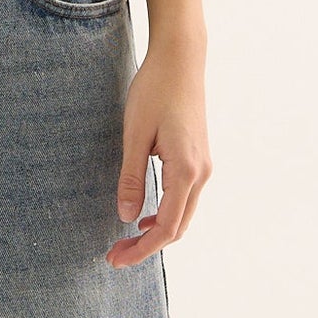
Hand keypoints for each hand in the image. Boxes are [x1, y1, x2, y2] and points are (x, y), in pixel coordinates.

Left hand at [109, 38, 210, 266]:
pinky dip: (166, 214)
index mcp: (185, 170)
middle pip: (178, 227)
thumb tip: (126, 216)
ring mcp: (203, 166)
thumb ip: (131, 178)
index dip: (142, 249)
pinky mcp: (198, 158)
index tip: (115, 258)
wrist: (181, 59)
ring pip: (183, 215)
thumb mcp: (134, 134)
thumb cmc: (155, 91)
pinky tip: (144, 215)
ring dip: (157, 232)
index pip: (166, 227)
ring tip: (125, 240)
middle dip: (147, 246)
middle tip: (114, 256)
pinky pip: (185, 198)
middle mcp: (200, 173)